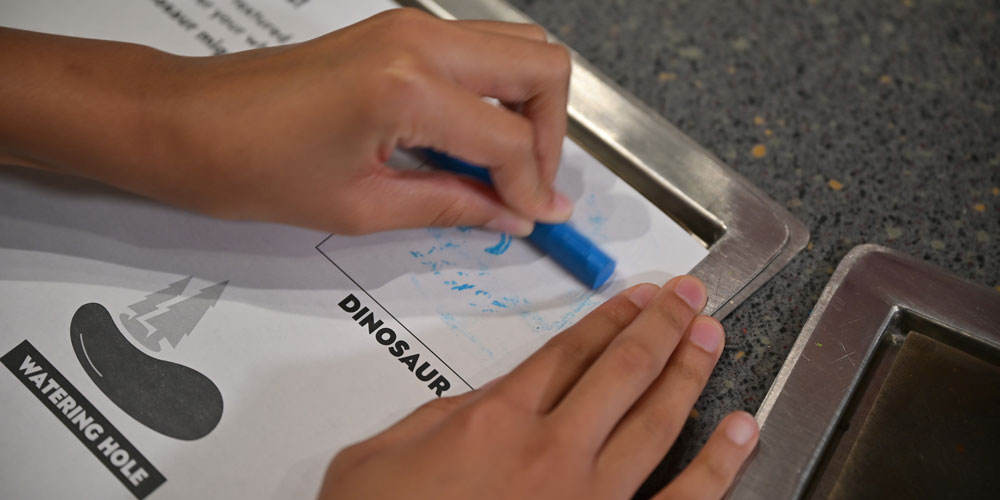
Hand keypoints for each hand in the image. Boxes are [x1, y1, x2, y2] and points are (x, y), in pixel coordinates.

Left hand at [0, 9, 571, 234]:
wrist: (188, 121)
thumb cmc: (251, 164)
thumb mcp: (361, 206)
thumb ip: (451, 206)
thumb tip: (510, 214)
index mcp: (407, 87)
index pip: (510, 139)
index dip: (535, 187)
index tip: (540, 218)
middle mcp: (418, 41)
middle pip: (541, 67)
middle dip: (551, 135)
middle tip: (530, 187)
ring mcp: (410, 26)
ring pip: (518, 50)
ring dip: (529, 109)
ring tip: (505, 168)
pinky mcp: (398, 30)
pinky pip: (479, 52)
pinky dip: (496, 95)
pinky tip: (471, 144)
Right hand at [319, 276, 758, 499]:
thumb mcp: (377, 458)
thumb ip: (437, 419)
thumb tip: (484, 399)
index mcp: (495, 421)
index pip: (567, 352)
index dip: (608, 318)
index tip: (635, 298)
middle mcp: (550, 451)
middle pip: (621, 369)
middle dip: (661, 325)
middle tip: (688, 296)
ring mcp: (588, 499)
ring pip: (656, 420)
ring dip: (688, 371)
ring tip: (711, 336)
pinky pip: (681, 499)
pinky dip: (718, 463)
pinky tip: (741, 429)